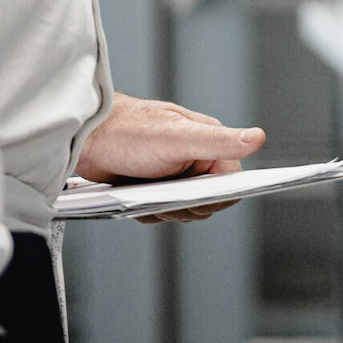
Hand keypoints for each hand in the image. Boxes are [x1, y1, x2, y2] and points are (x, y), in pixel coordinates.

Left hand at [75, 95, 265, 222]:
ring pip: (185, 210)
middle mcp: (195, 157)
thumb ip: (218, 141)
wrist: (83, 139)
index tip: (196, 198)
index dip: (216, 196)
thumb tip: (258, 138)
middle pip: (209, 202)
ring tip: (145, 192)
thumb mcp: (176, 137)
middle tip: (163, 193)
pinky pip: (163, 212)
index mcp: (209, 142)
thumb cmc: (127, 130)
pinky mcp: (156, 187)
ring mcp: (175, 173)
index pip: (232, 182)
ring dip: (165, 210)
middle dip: (185, 207)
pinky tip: (135, 198)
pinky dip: (150, 212)